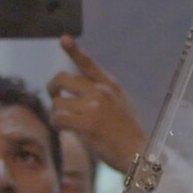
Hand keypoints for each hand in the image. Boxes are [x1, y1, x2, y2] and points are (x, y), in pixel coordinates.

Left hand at [49, 36, 146, 168]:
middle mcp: (101, 92)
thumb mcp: (120, 106)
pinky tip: (65, 130)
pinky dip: (57, 124)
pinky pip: (58, 118)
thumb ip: (100, 96)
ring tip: (67, 123)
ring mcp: (94, 107)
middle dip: (52, 88)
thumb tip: (72, 96)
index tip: (63, 38)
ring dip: (57, 113)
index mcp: (110, 85)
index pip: (88, 63)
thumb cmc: (128, 134)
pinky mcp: (87, 124)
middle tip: (53, 97)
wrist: (140, 155)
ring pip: (58, 102)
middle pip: (62, 79)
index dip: (74, 50)